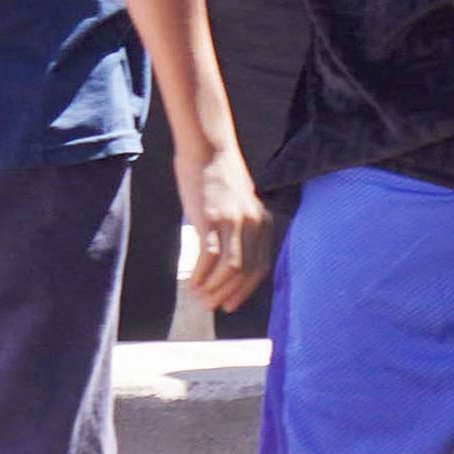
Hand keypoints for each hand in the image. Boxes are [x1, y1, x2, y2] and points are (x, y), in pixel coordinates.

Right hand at [176, 142, 273, 314]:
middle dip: (226, 295)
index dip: (244, 291)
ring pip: (230, 270)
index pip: (259, 268)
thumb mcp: (238, 203)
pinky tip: (191, 283)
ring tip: (197, 295)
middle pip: (244, 273)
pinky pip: (210, 257)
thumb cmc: (217, 177)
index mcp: (262, 222)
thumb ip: (240, 227)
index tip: (229, 305)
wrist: (207, 147)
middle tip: (208, 306)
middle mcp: (253, 224)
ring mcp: (234, 221)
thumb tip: (227, 259)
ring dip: (213, 289)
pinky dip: (201, 276)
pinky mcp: (212, 218)